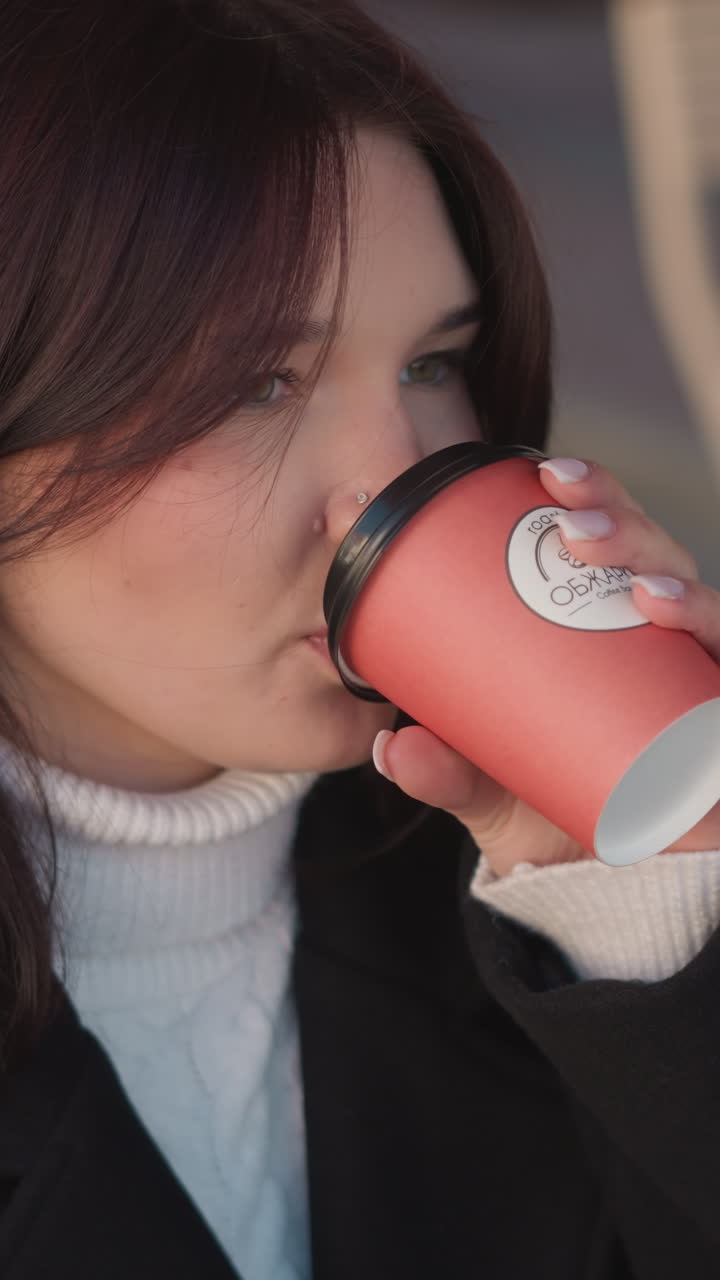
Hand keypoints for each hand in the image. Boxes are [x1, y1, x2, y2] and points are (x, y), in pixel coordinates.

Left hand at [372, 456, 719, 877]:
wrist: (608, 889)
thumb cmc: (549, 814)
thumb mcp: (488, 790)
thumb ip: (445, 772)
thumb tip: (387, 746)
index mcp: (594, 628)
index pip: (595, 542)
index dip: (577, 494)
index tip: (534, 471)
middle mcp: (648, 636)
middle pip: (641, 549)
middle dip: (610, 508)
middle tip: (561, 503)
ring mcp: (688, 670)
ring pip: (685, 588)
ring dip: (652, 557)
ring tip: (602, 553)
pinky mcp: (717, 713)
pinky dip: (704, 622)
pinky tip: (665, 609)